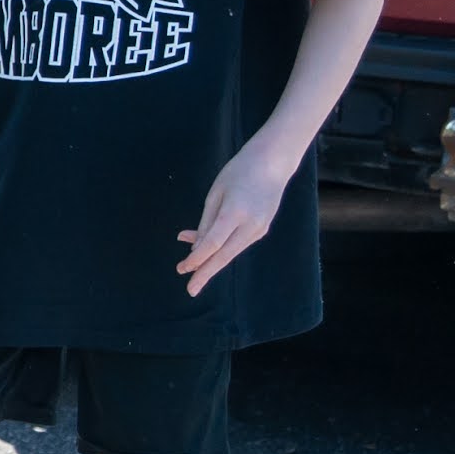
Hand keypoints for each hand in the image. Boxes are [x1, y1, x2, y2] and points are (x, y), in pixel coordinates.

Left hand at [178, 134, 299, 295]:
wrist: (272, 163)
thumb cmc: (238, 173)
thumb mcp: (215, 194)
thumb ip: (206, 222)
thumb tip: (195, 247)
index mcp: (235, 213)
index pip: (212, 244)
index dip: (196, 259)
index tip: (182, 269)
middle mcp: (251, 225)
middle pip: (224, 256)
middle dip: (205, 273)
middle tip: (190, 290)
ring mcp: (260, 228)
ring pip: (231, 252)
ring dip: (210, 260)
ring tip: (188, 266)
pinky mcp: (263, 228)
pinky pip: (238, 243)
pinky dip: (221, 248)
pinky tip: (206, 247)